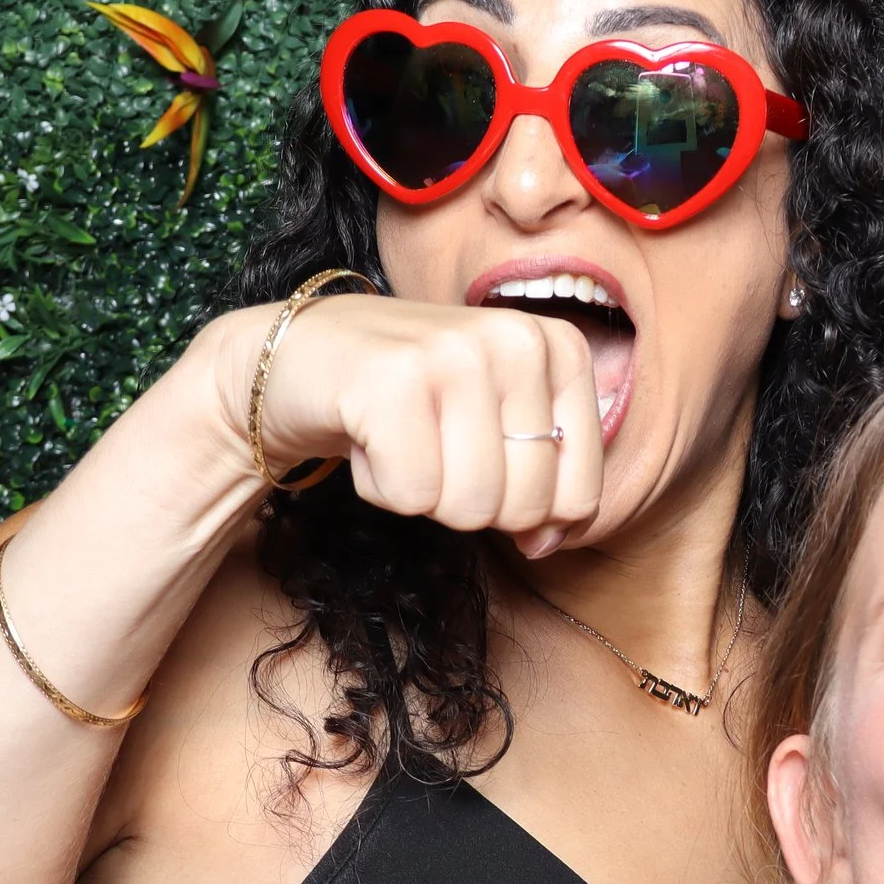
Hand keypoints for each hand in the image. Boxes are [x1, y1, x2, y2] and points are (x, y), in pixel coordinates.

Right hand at [208, 295, 602, 556]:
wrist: (302, 358)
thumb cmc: (415, 401)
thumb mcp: (500, 428)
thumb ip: (545, 485)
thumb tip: (548, 544)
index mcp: (561, 348)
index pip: (581, 493)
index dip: (532, 515)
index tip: (486, 471)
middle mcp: (518, 339)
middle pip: (526, 505)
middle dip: (472, 503)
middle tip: (434, 451)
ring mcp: (455, 353)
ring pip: (470, 506)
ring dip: (424, 495)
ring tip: (402, 439)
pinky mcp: (391, 379)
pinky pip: (412, 496)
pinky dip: (381, 487)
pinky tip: (367, 437)